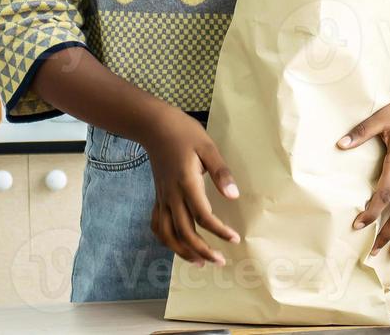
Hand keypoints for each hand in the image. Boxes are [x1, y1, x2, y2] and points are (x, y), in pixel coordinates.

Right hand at [139, 105, 240, 265]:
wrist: (155, 127)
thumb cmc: (184, 134)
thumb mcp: (208, 147)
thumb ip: (220, 173)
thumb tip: (233, 196)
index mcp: (186, 183)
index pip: (203, 216)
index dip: (219, 231)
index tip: (234, 239)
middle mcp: (172, 195)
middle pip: (184, 232)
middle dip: (202, 250)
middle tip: (220, 261)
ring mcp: (162, 198)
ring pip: (167, 234)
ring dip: (182, 251)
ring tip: (199, 262)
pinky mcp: (158, 197)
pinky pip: (157, 225)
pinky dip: (166, 240)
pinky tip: (178, 246)